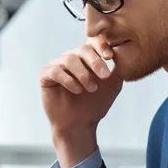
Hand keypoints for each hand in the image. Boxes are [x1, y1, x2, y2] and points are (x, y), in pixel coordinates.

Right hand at [39, 40, 123, 167]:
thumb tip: (122, 51)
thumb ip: (118, 68)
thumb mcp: (112, 84)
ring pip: (69, 59)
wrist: (79, 125)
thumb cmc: (95, 105)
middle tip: (104, 76)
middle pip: (82, 49)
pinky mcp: (45, 75)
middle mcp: (70, 58)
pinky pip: (55, 70)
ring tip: (91, 89)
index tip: (110, 57)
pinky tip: (76, 90)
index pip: (92, 42)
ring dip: (83, 74)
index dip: (101, 46)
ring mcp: (56, 66)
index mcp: (85, 58)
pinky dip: (68, 80)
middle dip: (95, 62)